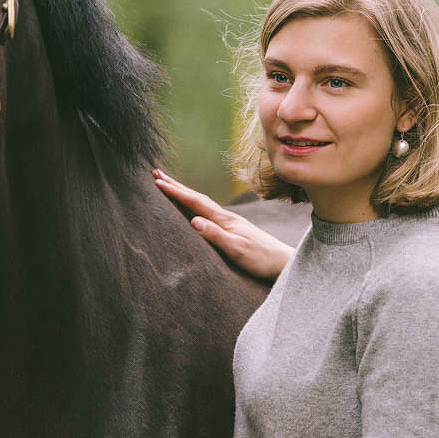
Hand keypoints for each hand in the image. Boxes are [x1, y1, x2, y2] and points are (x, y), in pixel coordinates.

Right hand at [153, 169, 292, 280]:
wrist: (282, 262)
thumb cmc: (261, 259)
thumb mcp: (237, 250)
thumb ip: (216, 235)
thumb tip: (193, 220)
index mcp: (224, 220)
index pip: (195, 202)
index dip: (175, 192)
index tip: (158, 182)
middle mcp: (226, 217)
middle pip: (196, 197)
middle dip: (175, 186)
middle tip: (156, 175)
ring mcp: (229, 222)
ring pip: (200, 203)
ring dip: (183, 193)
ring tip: (168, 185)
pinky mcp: (232, 229)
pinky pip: (206, 212)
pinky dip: (193, 205)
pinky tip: (191, 208)